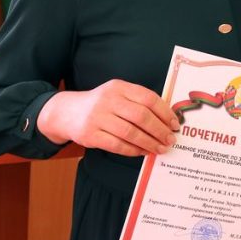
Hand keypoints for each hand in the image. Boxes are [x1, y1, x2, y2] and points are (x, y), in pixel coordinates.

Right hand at [37, 79, 178, 155]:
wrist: (66, 112)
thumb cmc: (101, 105)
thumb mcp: (117, 94)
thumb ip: (139, 102)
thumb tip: (167, 120)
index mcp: (119, 87)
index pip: (148, 98)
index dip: (165, 112)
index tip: (174, 124)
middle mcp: (108, 100)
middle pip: (141, 116)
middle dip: (160, 130)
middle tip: (170, 140)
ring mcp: (97, 117)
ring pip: (130, 132)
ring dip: (149, 143)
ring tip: (160, 149)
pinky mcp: (90, 135)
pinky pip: (117, 145)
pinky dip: (133, 150)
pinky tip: (143, 152)